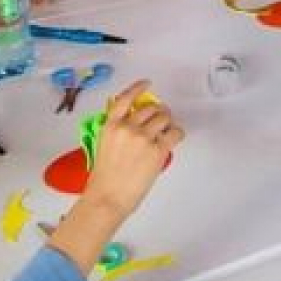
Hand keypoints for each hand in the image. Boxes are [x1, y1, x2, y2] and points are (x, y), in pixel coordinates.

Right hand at [81, 81, 183, 217]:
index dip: (137, 88)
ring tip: (165, 133)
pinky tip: (172, 140)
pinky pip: (176, 132)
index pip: (125, 99)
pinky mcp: (158, 149)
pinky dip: (177, 134)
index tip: (146, 83)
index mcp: (110, 126)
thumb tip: (135, 121)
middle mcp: (127, 128)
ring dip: (168, 123)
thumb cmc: (104, 178)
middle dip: (159, 112)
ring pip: (165, 118)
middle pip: (151, 108)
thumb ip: (117, 130)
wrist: (107, 198)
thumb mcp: (104, 146)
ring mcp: (143, 137)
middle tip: (161, 121)